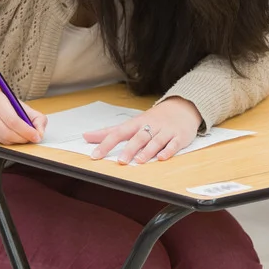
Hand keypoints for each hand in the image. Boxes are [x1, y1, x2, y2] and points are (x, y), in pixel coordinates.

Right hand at [0, 87, 46, 144]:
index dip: (26, 130)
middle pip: (7, 131)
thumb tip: (40, 132)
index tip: (36, 136)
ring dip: (15, 141)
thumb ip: (34, 117)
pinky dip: (6, 141)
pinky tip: (8, 135)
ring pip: (2, 139)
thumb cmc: (1, 103)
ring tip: (20, 135)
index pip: (13, 119)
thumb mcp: (18, 104)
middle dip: (22, 138)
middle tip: (30, 138)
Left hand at [84, 97, 201, 163]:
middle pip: (138, 137)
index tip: (95, 155)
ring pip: (155, 141)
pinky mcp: (179, 137)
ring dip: (147, 151)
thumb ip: (109, 131)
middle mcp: (150, 126)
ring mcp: (165, 131)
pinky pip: (174, 144)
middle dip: (129, 149)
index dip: (106, 144)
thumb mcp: (131, 123)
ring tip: (139, 161)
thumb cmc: (153, 118)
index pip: (118, 132)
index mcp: (136, 123)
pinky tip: (162, 158)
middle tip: (120, 161)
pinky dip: (168, 151)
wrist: (182, 108)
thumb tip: (86, 136)